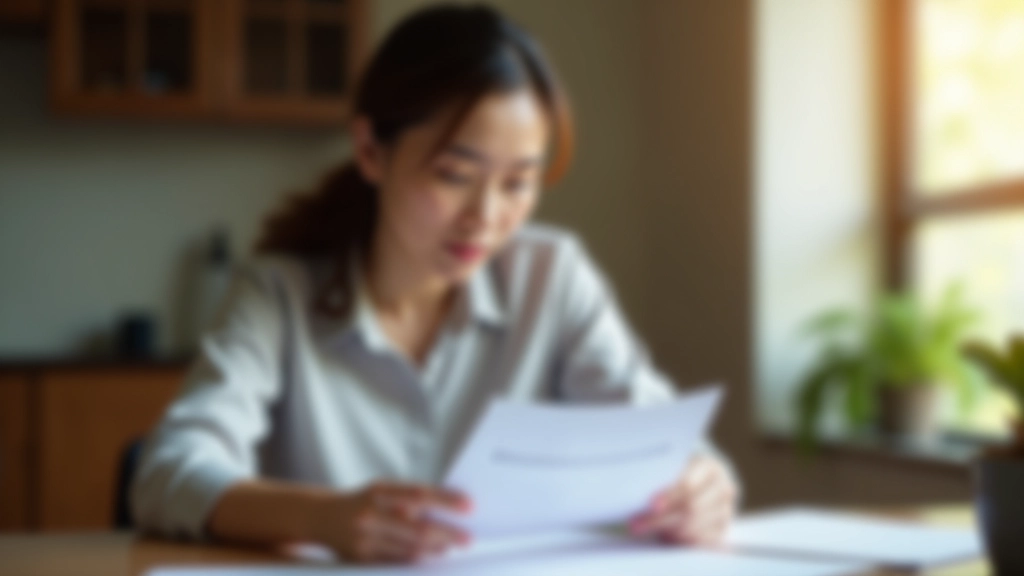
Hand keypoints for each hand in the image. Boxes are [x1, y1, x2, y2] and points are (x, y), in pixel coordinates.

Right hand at [314, 481, 472, 563]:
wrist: (320, 517)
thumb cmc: (361, 501)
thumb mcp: (381, 490)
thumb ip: (408, 498)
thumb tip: (445, 513)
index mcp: (379, 491)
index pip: (419, 494)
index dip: (446, 500)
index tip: (469, 506)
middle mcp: (371, 514)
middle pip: (418, 527)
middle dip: (447, 534)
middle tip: (468, 538)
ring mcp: (365, 539)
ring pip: (409, 549)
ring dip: (435, 549)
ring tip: (451, 546)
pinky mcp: (361, 559)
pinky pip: (396, 562)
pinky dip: (416, 559)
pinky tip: (429, 556)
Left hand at [628, 454, 737, 545]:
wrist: (702, 477)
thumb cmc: (679, 468)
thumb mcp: (674, 462)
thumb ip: (661, 474)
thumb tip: (638, 494)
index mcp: (710, 466)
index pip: (689, 485)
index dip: (669, 496)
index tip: (650, 505)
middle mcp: (723, 488)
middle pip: (691, 509)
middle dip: (660, 519)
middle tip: (635, 525)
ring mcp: (726, 510)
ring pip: (695, 528)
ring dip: (668, 532)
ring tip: (645, 529)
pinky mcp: (723, 528)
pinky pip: (702, 541)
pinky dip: (681, 542)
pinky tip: (663, 537)